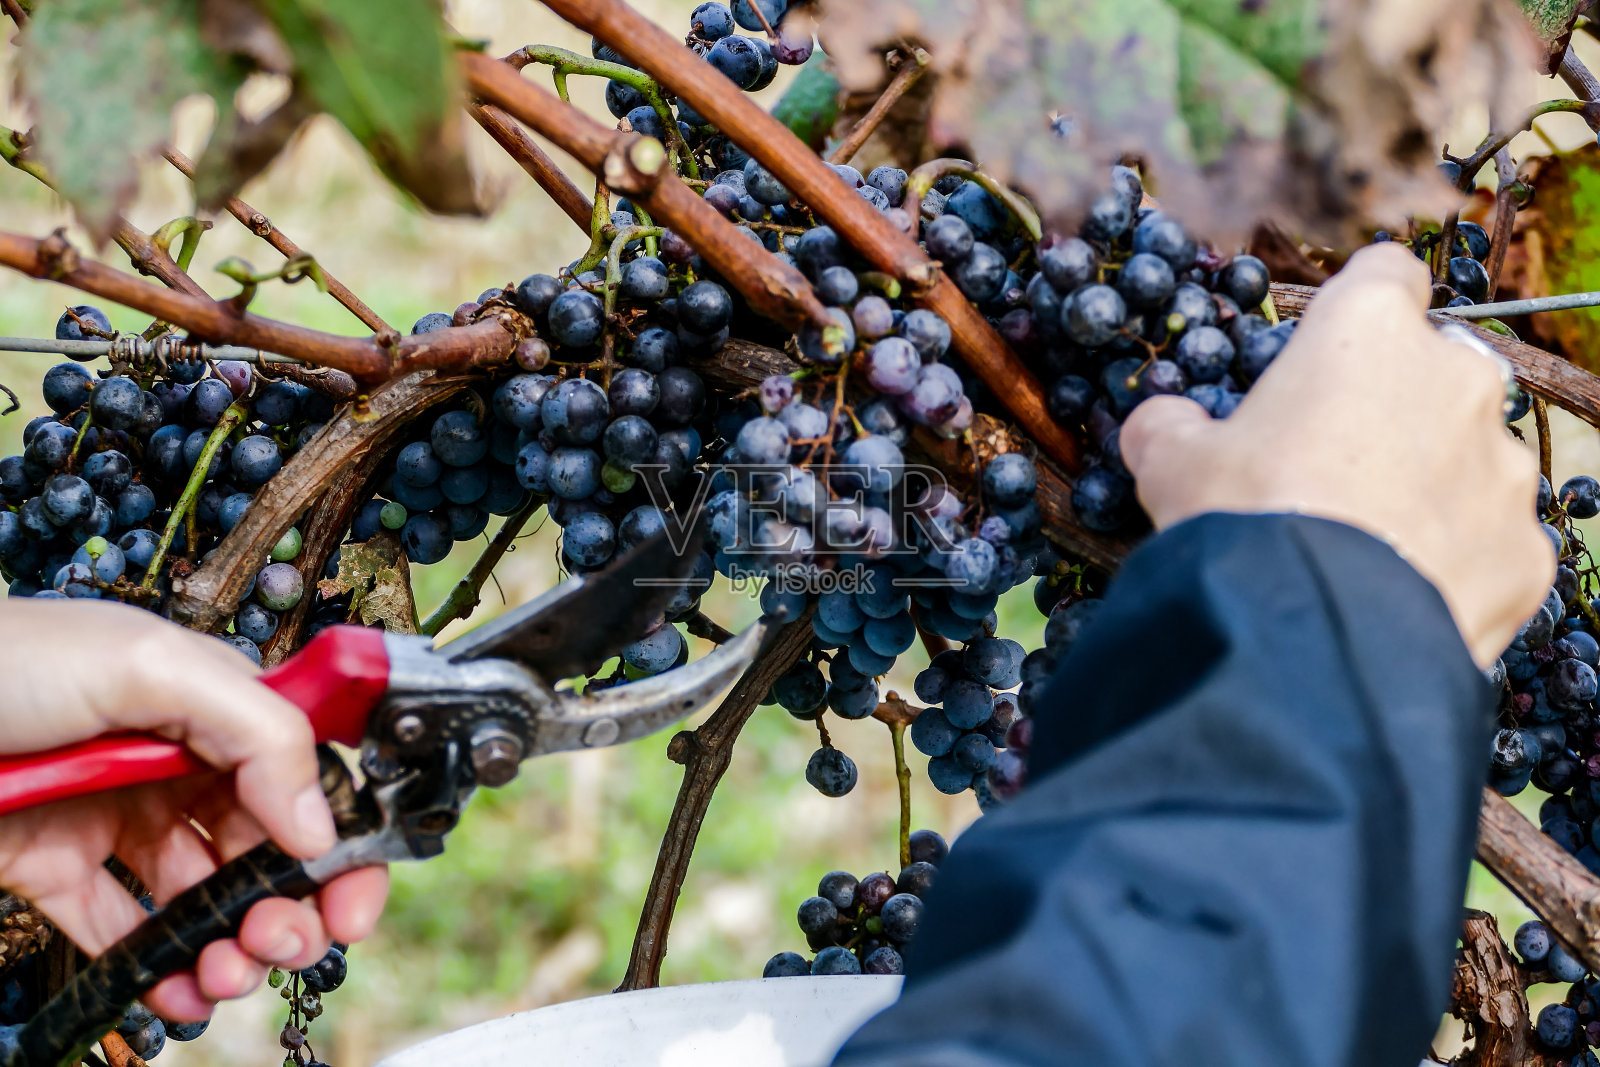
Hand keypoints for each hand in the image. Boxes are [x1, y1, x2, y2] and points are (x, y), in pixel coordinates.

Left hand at [0, 599, 388, 1021]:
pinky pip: (122, 931)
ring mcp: (117, 818)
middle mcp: (175, 764)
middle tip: (286, 941)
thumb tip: (317, 824)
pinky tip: (178, 990)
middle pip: (262, 849)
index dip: (340, 840)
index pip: (304, 778)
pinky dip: (158, 969)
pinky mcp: (56, 869)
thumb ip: (255, 731)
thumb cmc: (5, 658)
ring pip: (199, 899)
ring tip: (229, 971)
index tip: (348, 897)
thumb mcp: (149, 664)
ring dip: (230, 944)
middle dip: (289, 904)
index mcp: (212, 706)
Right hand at [1120, 243, 1552, 667]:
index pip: (1384, 272)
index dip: (1353, 307)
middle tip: (1330, 463)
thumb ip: (1171, 426)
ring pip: (1471, 458)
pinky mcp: (1527, 550)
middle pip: (1436, 368)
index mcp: (1369, 331)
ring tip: (1365, 542)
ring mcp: (1503, 468)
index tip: (1327, 348)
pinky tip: (1398, 593)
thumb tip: (1163, 424)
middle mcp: (1457, 380)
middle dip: (1396, 405)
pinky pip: (1490, 542)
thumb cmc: (1242, 518)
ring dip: (1429, 484)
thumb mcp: (1171, 461)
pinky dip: (1454, 560)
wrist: (1308, 638)